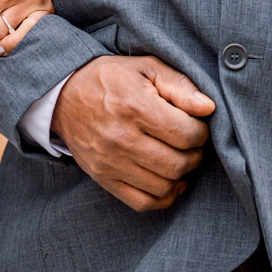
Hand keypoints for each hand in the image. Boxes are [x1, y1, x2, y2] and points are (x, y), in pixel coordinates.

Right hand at [52, 55, 215, 211]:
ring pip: (163, 186)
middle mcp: (121, 138)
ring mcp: (110, 162)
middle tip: (191, 144)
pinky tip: (169, 182)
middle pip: (178, 163)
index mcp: (134, 107)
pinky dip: (163, 198)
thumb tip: (208, 108)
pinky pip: (142, 203)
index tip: (196, 125)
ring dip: (181, 175)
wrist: (63, 96)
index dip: (200, 132)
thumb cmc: (110, 79)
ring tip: (179, 158)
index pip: (186, 134)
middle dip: (195, 155)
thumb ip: (180, 86)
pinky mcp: (102, 178)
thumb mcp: (146, 68)